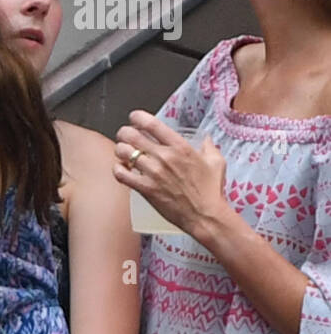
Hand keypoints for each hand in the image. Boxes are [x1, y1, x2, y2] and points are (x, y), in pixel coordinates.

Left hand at [112, 110, 229, 238]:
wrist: (205, 216)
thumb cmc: (211, 190)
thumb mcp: (216, 162)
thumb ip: (209, 147)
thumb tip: (205, 138)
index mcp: (180, 147)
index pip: (152, 124)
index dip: (137, 117)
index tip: (134, 118)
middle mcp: (164, 157)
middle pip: (131, 135)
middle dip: (124, 132)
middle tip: (124, 136)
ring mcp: (153, 173)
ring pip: (123, 152)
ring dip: (120, 150)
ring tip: (123, 153)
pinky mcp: (145, 189)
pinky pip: (121, 174)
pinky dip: (117, 169)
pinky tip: (121, 169)